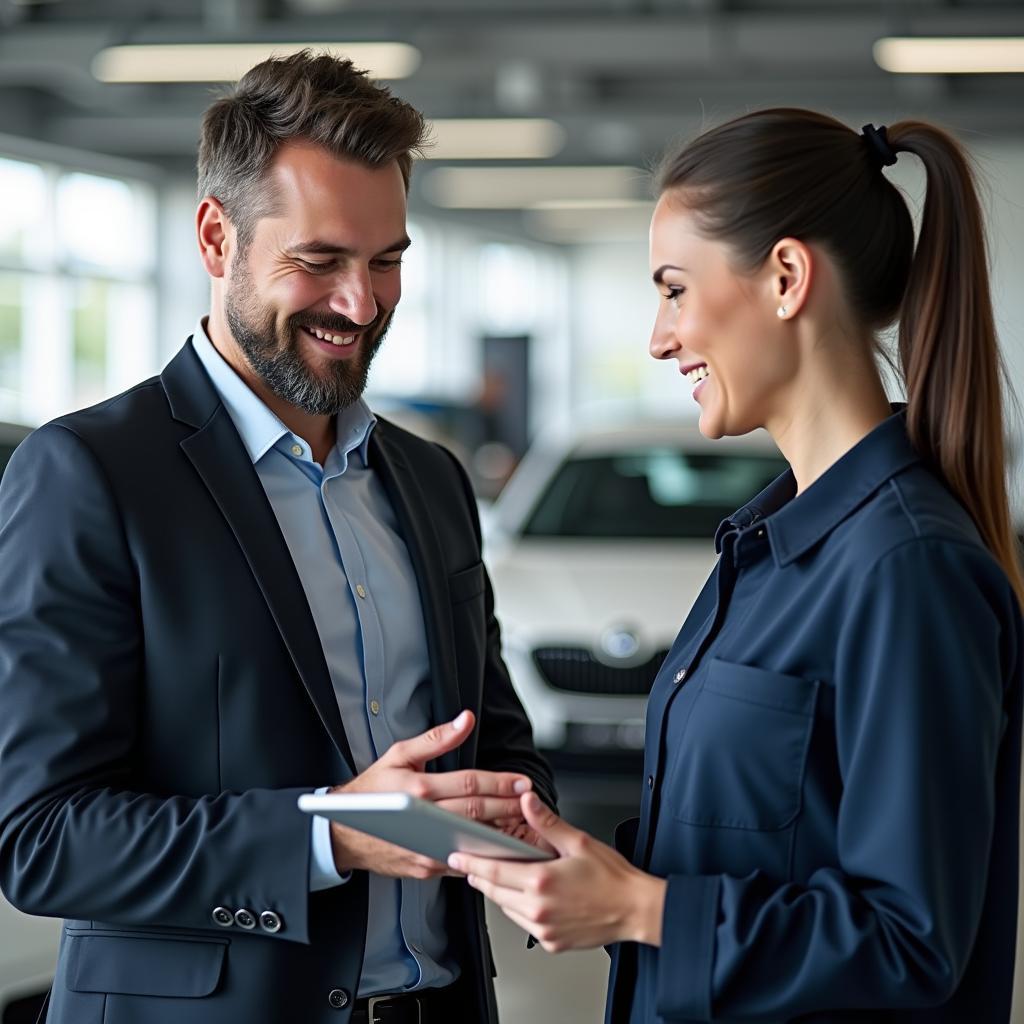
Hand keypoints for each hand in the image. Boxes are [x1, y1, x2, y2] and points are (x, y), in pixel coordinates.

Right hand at [329, 710, 533, 878]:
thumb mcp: (399, 755)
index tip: (521, 781)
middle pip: (476, 812)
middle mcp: (423, 820)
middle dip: (508, 806)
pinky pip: (459, 860)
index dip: (499, 782)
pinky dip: (480, 853)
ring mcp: (424, 847)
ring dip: (500, 832)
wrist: (343, 832)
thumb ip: (436, 738)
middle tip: (529, 801)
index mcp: (418, 789)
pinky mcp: (424, 866)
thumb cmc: (371, 790)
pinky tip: (498, 845)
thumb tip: (466, 720)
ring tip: (521, 823)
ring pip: (471, 839)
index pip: (469, 784)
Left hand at [448, 792, 666, 951]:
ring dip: (498, 894)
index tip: (457, 857)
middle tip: (469, 865)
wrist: (635, 910)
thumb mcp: (578, 842)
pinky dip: (517, 910)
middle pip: (494, 892)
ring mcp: (544, 929)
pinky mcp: (551, 942)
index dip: (471, 863)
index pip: (493, 872)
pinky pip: (523, 925)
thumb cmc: (613, 877)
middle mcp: (539, 909)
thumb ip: (547, 822)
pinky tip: (522, 897)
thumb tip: (527, 801)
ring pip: (506, 910)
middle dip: (480, 877)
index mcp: (542, 881)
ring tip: (495, 878)